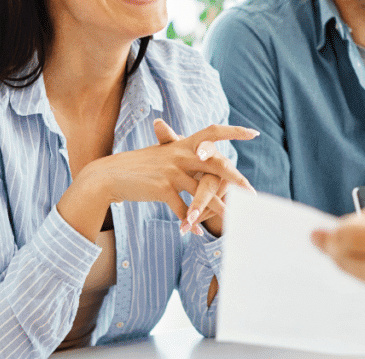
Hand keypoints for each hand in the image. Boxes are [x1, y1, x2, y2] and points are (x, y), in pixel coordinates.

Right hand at [75, 119, 256, 230]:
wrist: (110, 176)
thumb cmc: (139, 166)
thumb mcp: (162, 154)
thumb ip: (184, 153)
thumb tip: (205, 152)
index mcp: (182, 144)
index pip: (213, 132)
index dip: (234, 131)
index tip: (254, 133)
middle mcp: (180, 155)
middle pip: (216, 164)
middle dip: (236, 178)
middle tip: (252, 193)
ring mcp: (172, 172)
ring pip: (202, 193)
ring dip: (218, 209)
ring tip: (234, 220)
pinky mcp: (162, 189)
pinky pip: (182, 209)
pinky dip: (189, 222)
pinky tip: (195, 232)